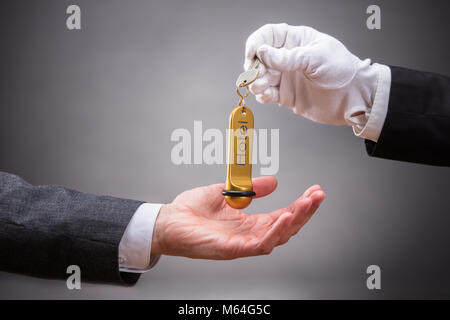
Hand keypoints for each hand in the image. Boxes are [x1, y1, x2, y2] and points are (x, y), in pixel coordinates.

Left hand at [151, 176, 324, 258]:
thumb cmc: (190, 211)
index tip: (313, 191)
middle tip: (318, 195)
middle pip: (285, 228)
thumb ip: (250, 189)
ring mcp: (240, 244)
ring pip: (277, 238)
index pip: (281, 216)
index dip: (299, 205)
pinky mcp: (230, 249)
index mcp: (248, 224)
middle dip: (304, 212)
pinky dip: (273, 233)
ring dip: (295, 221)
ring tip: (308, 203)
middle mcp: (248, 236)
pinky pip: (257, 245)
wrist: (166, 221)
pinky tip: (283, 217)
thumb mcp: (226, 193)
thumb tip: (274, 182)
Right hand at [244, 23, 388, 128]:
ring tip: (261, 87)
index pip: (268, 35)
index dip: (257, 43)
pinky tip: (266, 96)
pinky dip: (262, 96)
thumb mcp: (316, 58)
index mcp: (296, 40)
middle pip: (260, 57)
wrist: (354, 97)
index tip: (253, 54)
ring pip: (261, 77)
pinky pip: (267, 94)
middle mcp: (288, 58)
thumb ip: (288, 57)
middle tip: (256, 75)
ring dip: (256, 82)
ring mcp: (286, 77)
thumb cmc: (342, 70)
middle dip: (254, 66)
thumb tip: (263, 53)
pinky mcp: (286, 95)